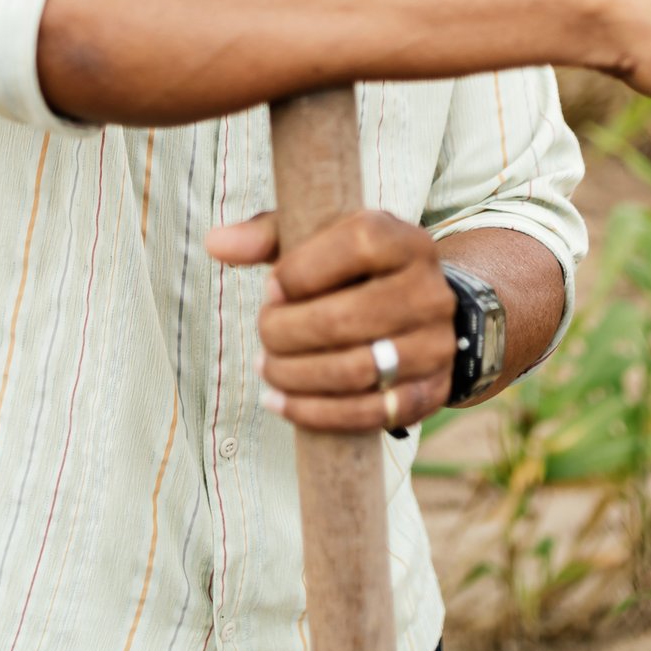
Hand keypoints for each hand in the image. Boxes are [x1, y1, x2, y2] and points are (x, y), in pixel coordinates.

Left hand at [204, 208, 455, 433]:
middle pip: (346, 319)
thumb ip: (267, 236)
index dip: (300, 272)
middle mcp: (429, 291)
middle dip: (286, 332)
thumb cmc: (353, 269)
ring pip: (357, 371)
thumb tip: (215, 242)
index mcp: (403, 241)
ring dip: (296, 376)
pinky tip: (282, 402)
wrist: (420, 308)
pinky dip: (316, 413)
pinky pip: (371, 413)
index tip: (272, 289)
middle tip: (263, 334)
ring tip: (267, 368)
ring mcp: (435, 345)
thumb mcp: (318, 239)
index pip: (355, 246)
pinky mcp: (430, 392)